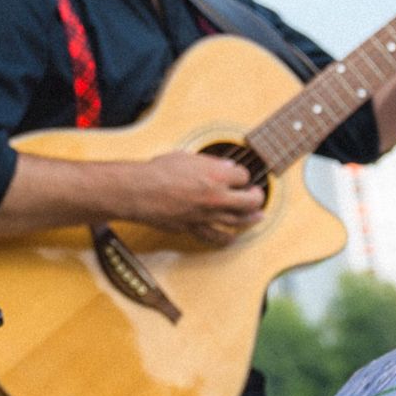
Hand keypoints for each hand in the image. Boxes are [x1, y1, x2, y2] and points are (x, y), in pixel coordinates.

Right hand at [130, 151, 265, 243]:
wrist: (139, 191)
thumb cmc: (158, 171)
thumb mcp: (186, 157)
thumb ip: (209, 163)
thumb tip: (224, 166)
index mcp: (216, 175)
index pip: (243, 176)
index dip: (242, 175)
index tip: (238, 175)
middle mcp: (217, 197)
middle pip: (250, 201)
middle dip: (256, 197)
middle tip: (257, 195)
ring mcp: (207, 215)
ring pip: (238, 221)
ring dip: (251, 219)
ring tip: (257, 216)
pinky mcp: (196, 228)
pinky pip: (216, 237)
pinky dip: (227, 238)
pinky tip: (232, 237)